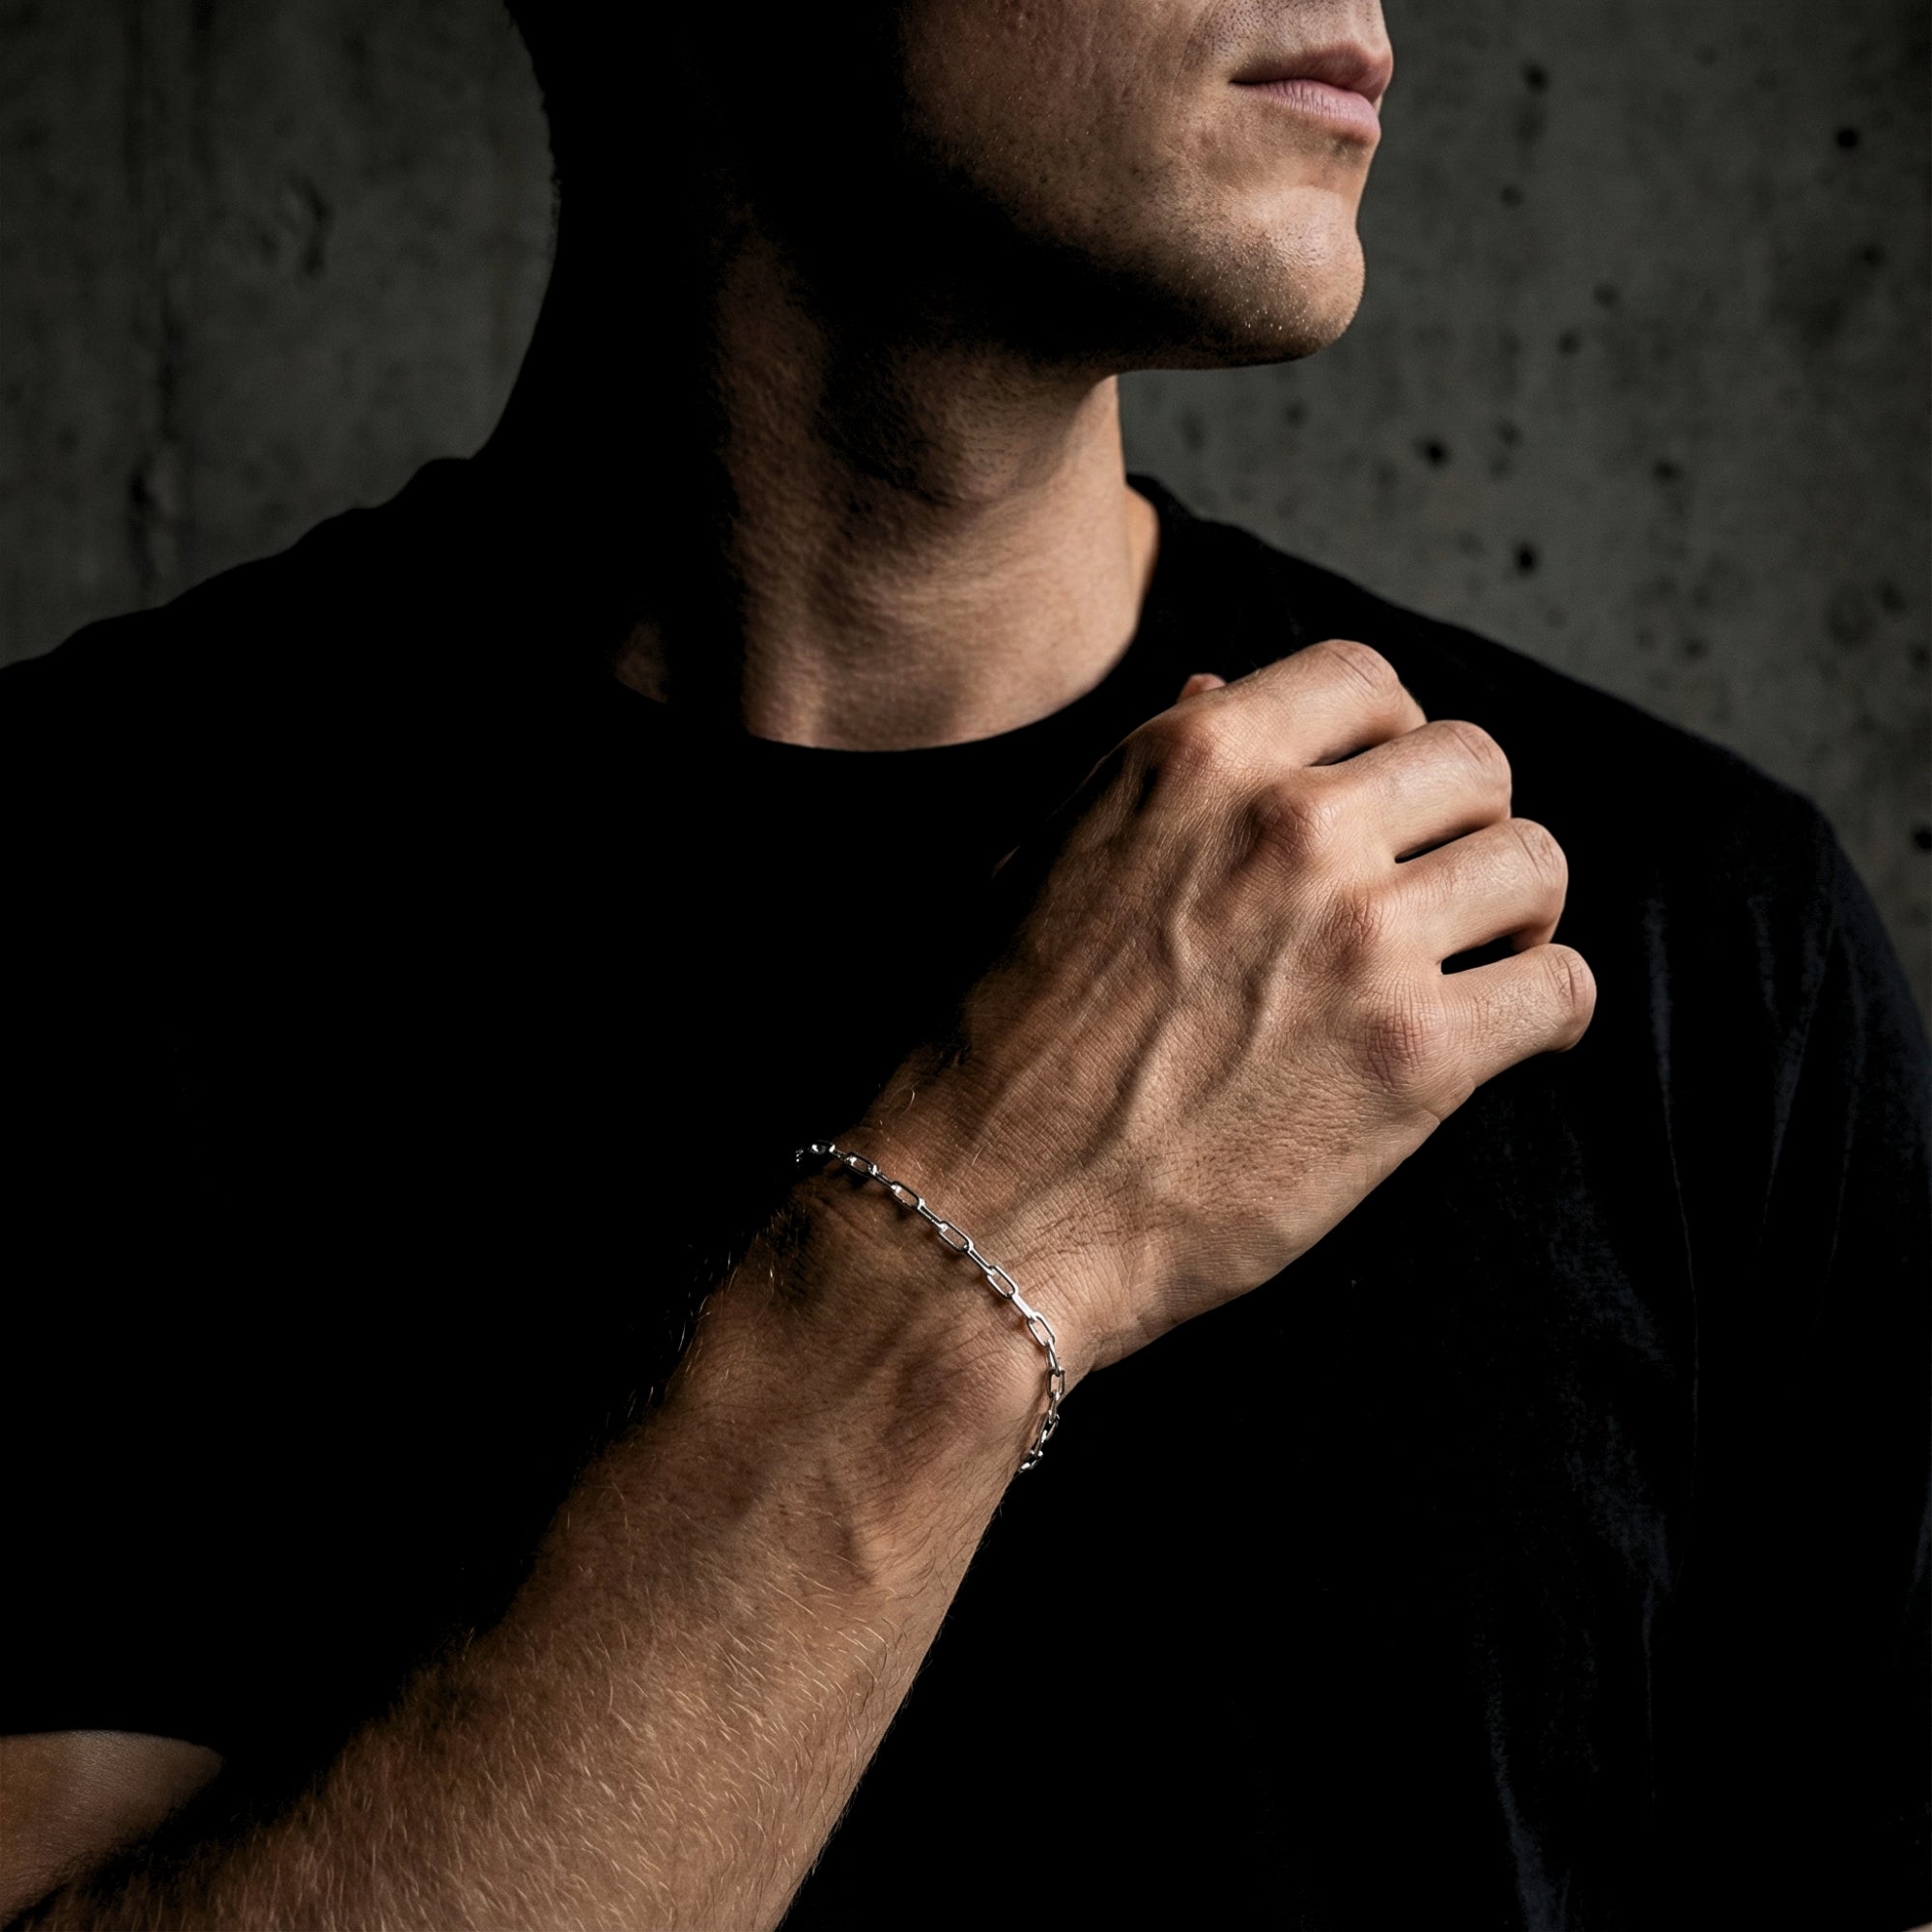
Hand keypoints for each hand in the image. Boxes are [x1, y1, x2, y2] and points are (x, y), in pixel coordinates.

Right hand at [854, 639, 1594, 1379]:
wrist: (988, 1205)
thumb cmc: (997, 1039)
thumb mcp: (1043, 858)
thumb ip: (1152, 772)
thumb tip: (1221, 681)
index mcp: (1197, 757)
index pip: (1365, 679)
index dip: (1389, 736)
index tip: (1383, 799)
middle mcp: (1292, 823)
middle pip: (1473, 762)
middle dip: (1462, 823)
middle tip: (1434, 893)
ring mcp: (1362, 937)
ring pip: (1534, 864)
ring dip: (1515, 913)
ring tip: (1479, 963)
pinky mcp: (1414, 1056)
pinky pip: (1560, 989)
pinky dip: (1548, 1011)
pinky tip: (1504, 1038)